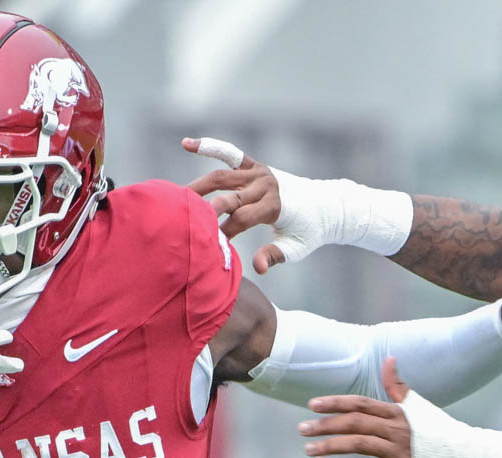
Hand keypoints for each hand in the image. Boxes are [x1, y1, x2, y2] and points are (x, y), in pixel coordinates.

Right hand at [183, 136, 411, 272]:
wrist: (325, 205)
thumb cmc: (308, 231)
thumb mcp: (297, 248)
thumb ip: (276, 255)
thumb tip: (257, 268)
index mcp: (274, 205)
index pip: (240, 220)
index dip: (222, 234)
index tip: (208, 246)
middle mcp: (264, 184)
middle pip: (227, 198)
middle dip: (206, 212)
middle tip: (182, 223)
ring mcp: (258, 172)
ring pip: (220, 177)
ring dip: (197, 187)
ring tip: (176, 199)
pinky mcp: (253, 164)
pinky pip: (229, 153)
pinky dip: (209, 147)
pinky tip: (186, 144)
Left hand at [300, 357, 415, 457]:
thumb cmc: (439, 430)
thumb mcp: (418, 406)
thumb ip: (397, 386)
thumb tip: (389, 358)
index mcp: (398, 412)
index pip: (361, 403)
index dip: (335, 403)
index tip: (312, 405)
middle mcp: (397, 430)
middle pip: (354, 423)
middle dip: (325, 425)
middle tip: (302, 428)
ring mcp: (398, 453)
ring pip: (357, 445)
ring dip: (329, 446)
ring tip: (308, 449)